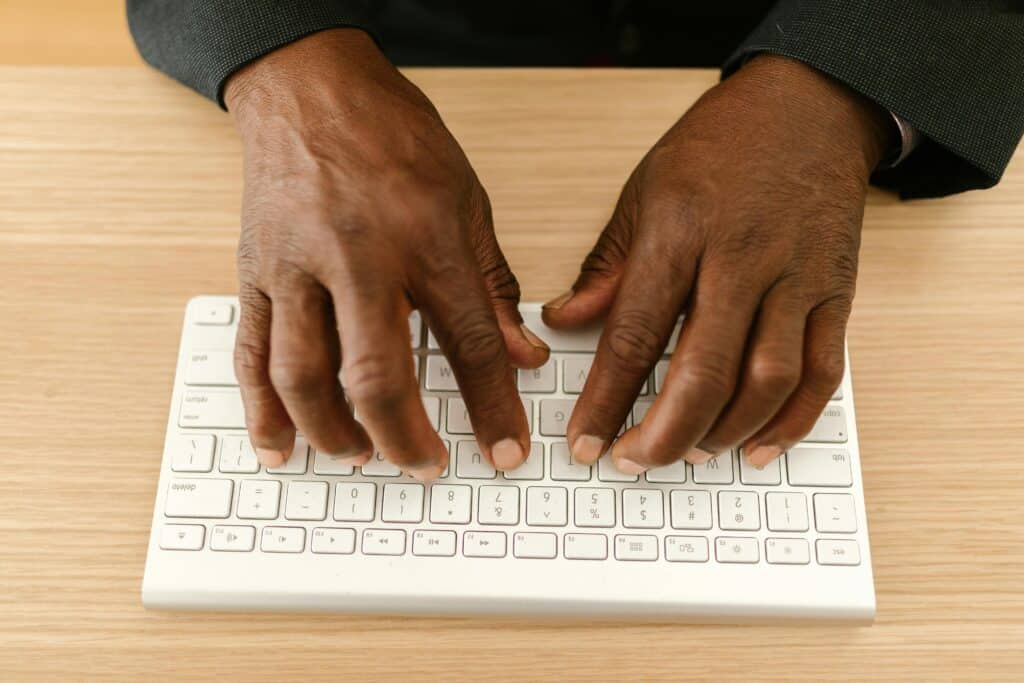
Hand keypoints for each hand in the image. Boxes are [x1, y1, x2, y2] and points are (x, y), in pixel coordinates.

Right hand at [225, 29, 547, 478]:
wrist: (310, 87)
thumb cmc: (393, 136)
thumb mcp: (467, 200)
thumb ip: (492, 284)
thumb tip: (521, 354)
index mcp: (425, 239)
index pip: (469, 344)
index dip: (493, 407)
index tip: (507, 451)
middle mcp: (359, 258)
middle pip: (379, 375)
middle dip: (406, 438)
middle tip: (426, 468)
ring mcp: (297, 268)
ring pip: (305, 375)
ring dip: (334, 432)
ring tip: (361, 457)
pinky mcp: (255, 273)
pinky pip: (251, 354)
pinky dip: (262, 410)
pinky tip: (278, 447)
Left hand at [543, 54, 893, 471]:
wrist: (809, 106)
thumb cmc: (720, 146)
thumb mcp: (644, 191)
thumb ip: (608, 266)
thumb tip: (565, 321)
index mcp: (681, 232)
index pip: (636, 333)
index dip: (606, 398)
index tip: (584, 440)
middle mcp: (742, 259)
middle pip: (704, 370)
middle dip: (664, 433)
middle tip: (632, 462)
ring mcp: (797, 278)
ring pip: (768, 380)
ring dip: (726, 432)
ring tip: (689, 453)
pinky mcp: (835, 292)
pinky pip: (822, 372)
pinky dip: (793, 420)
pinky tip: (760, 445)